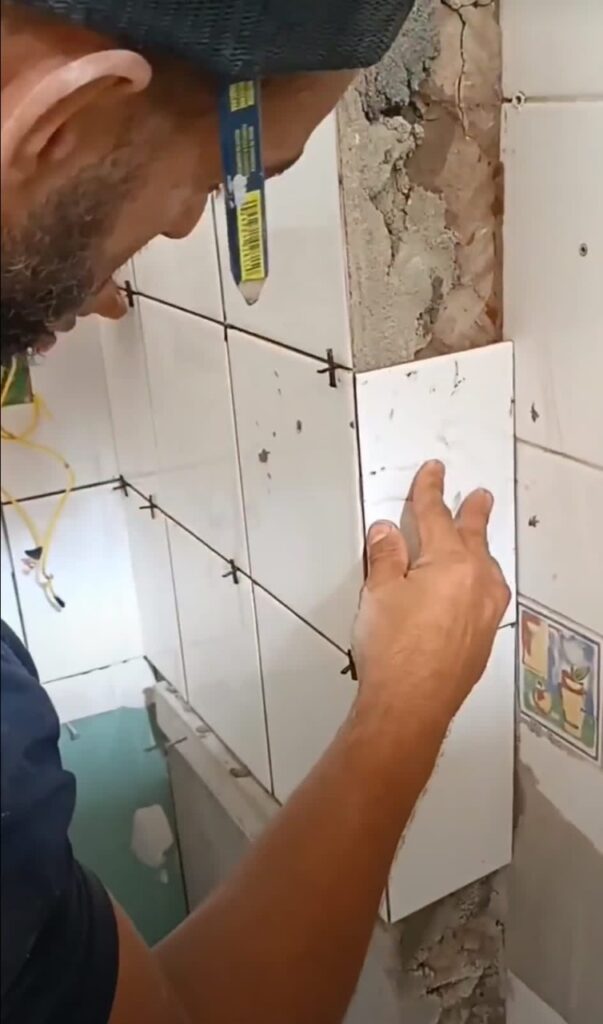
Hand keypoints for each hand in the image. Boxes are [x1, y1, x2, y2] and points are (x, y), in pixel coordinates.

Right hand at [352, 460, 509, 725]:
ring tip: (475, 538)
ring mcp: (486, 611)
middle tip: (478, 496)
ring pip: (485, 566)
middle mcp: (477, 583)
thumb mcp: (379, 592)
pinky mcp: (483, 636)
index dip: (430, 491)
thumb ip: (386, 556)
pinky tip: (472, 585)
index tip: (432, 473)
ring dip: (479, 547)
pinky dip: (479, 578)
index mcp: (452, 562)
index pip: (436, 516)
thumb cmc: (394, 652)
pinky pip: (487, 593)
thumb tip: (387, 533)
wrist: (409, 705)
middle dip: (471, 513)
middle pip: (473, 536)